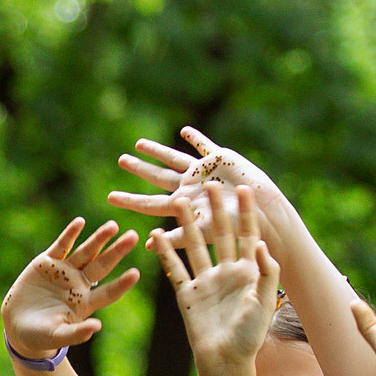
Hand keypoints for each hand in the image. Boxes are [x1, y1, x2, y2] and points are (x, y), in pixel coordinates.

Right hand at [1, 217, 140, 360]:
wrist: (17, 324)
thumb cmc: (40, 335)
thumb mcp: (57, 336)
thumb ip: (76, 333)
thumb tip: (97, 326)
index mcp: (85, 302)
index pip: (108, 292)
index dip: (122, 283)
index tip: (135, 274)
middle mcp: (79, 284)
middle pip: (102, 266)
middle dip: (117, 252)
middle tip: (133, 237)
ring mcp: (64, 271)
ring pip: (85, 252)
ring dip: (99, 239)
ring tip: (113, 226)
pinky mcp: (48, 262)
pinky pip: (61, 246)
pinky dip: (70, 234)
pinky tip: (80, 222)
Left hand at [107, 126, 278, 219]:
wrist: (265, 210)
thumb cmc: (236, 225)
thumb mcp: (204, 231)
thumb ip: (177, 236)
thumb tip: (147, 244)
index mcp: (183, 205)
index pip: (150, 202)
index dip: (130, 200)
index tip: (110, 197)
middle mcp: (190, 187)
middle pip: (157, 177)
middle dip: (140, 169)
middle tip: (121, 161)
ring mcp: (203, 172)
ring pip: (174, 158)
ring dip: (157, 151)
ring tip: (138, 144)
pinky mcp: (221, 159)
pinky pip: (204, 146)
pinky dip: (195, 138)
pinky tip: (184, 131)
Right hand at [149, 183, 280, 375]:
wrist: (225, 360)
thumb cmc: (249, 335)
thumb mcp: (264, 302)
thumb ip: (265, 273)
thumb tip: (260, 243)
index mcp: (248, 273)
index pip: (248, 235)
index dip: (247, 214)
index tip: (244, 189)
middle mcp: (226, 272)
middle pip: (220, 235)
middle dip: (216, 210)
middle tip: (210, 184)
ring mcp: (206, 282)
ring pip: (195, 247)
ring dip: (187, 225)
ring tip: (180, 201)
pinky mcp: (187, 294)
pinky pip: (174, 269)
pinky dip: (165, 252)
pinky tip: (156, 235)